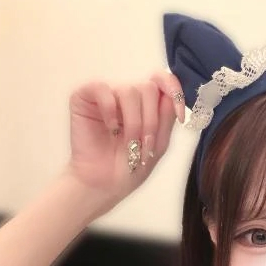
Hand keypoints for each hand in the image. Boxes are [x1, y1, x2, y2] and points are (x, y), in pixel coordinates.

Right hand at [64, 70, 185, 207]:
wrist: (103, 185)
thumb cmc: (129, 168)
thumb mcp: (158, 146)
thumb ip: (167, 119)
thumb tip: (171, 97)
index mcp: (146, 105)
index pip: (163, 81)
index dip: (174, 92)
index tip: (181, 116)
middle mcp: (128, 96)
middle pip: (148, 88)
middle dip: (151, 120)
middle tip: (145, 145)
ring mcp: (107, 95)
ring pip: (129, 90)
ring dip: (134, 122)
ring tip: (130, 144)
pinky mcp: (85, 97)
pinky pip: (102, 89)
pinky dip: (110, 110)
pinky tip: (110, 129)